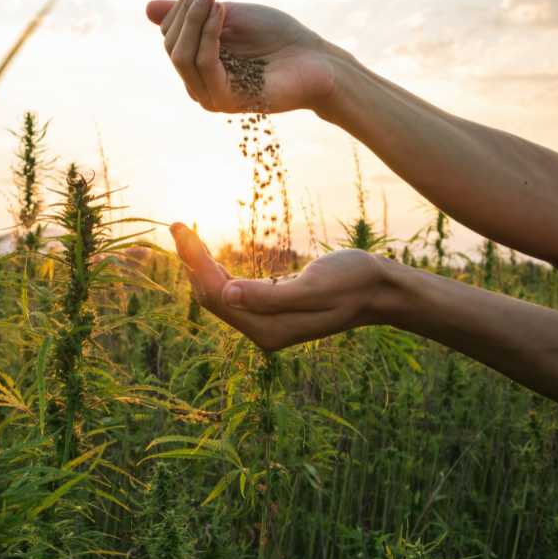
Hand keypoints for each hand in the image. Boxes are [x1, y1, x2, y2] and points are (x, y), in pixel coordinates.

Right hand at [146, 0, 341, 113]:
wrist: (316, 61)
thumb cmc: (278, 38)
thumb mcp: (229, 17)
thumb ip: (193, 14)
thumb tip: (147, 8)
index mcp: (197, 65)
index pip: (170, 34)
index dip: (182, 5)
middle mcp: (198, 84)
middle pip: (171, 45)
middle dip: (186, 10)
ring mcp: (210, 96)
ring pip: (181, 55)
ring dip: (195, 19)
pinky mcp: (225, 100)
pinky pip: (204, 64)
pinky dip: (209, 35)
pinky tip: (222, 13)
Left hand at [170, 223, 389, 350]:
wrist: (380, 290)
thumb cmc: (354, 281)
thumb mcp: (316, 286)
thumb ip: (271, 295)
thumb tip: (227, 294)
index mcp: (270, 328)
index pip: (217, 295)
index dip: (194, 262)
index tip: (180, 229)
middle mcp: (263, 332)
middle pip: (212, 297)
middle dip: (192, 262)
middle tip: (176, 226)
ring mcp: (266, 325)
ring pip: (219, 296)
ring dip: (200, 266)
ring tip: (184, 234)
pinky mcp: (271, 313)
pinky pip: (233, 294)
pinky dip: (217, 272)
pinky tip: (208, 255)